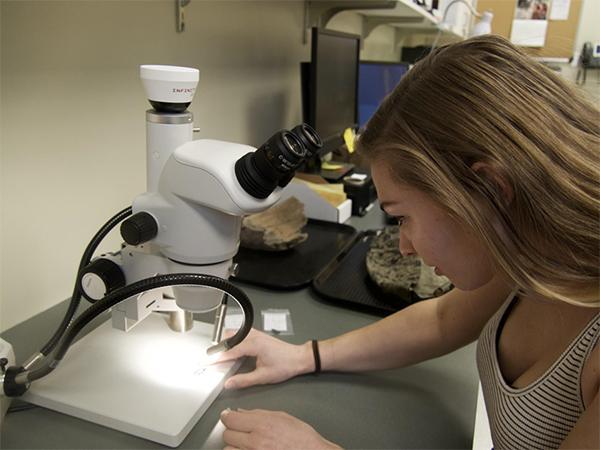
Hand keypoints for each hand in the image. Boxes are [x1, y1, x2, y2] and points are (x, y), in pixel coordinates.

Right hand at [215, 329, 313, 389]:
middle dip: (220, 348)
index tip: (208, 362)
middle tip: (214, 360)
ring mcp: (256, 333)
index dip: (218, 357)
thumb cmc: (284, 366)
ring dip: (227, 343)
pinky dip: (234, 340)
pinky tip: (234, 350)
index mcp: (254, 344)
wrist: (299, 358)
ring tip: (222, 356)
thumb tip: (228, 383)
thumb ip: (243, 380)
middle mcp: (254, 336)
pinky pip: (241, 334)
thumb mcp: (263, 376)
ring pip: (235, 333)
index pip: (230, 351)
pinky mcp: (259, 335)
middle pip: (230, 338)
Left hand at [221, 408, 340, 449]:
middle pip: (227, 435)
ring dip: (234, 446)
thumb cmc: (302, 438)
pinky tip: (248, 449)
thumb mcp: (282, 417)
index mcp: (262, 425)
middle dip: (232, 431)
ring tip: (245, 444)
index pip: (231, 420)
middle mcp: (255, 443)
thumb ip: (258, 414)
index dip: (227, 416)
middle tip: (240, 430)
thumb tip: (241, 412)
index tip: (227, 416)